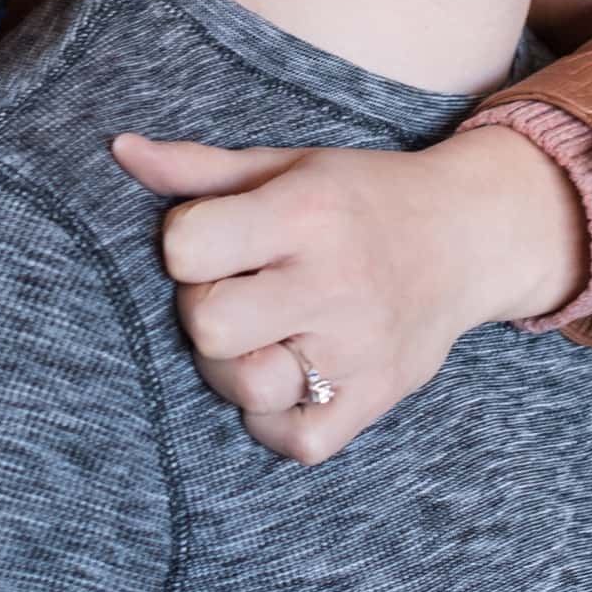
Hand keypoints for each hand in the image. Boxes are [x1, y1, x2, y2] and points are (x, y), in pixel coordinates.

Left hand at [111, 124, 587, 462]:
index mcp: (305, 214)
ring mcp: (359, 347)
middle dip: (205, 309)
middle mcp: (334, 283)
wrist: (471, 234)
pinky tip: (285, 379)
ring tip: (262, 337)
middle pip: (208, 325)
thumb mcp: (286, 164)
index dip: (185, 247)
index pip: (186, 248)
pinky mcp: (377, 396)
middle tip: (239, 293)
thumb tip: (120, 150)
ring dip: (236, 369)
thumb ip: (198, 168)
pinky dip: (276, 422)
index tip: (216, 242)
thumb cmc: (362, 197)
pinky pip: (296, 441)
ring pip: (247, 390)